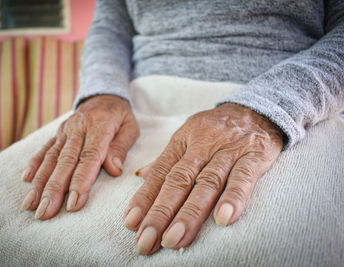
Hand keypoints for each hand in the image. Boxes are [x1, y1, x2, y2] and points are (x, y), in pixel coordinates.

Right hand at [21, 95, 139, 219]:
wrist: (103, 95)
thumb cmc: (120, 116)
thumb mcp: (130, 127)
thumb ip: (121, 147)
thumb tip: (114, 170)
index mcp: (99, 127)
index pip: (89, 157)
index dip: (80, 181)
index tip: (74, 203)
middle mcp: (78, 129)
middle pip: (65, 161)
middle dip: (54, 189)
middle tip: (45, 211)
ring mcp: (65, 131)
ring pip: (50, 158)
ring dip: (40, 182)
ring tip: (31, 204)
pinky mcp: (57, 133)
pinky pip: (44, 148)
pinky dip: (34, 164)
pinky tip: (26, 180)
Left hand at [124, 103, 282, 254]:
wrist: (255, 110)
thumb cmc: (216, 129)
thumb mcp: (187, 137)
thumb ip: (167, 159)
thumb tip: (141, 176)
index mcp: (182, 143)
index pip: (160, 174)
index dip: (144, 198)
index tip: (130, 223)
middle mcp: (201, 147)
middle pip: (178, 182)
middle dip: (160, 213)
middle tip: (147, 240)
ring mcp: (227, 152)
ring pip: (206, 184)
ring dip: (189, 213)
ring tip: (174, 239)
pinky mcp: (253, 156)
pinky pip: (242, 177)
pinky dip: (233, 198)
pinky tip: (222, 220)